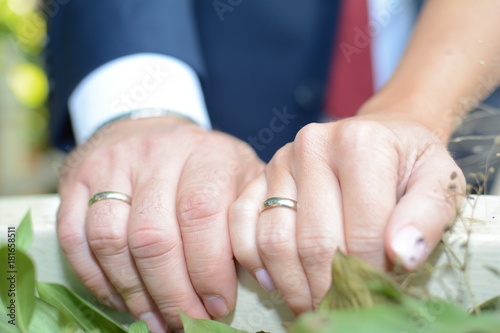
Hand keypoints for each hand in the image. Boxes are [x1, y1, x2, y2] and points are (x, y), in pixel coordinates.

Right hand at [57, 116, 263, 331]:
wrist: (152, 129)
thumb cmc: (205, 165)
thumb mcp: (241, 177)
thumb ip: (249, 219)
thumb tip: (259, 278)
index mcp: (206, 154)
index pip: (201, 216)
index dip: (208, 271)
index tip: (218, 307)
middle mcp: (157, 154)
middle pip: (154, 237)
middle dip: (171, 294)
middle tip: (185, 323)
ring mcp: (112, 164)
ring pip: (111, 241)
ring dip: (133, 293)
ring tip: (154, 320)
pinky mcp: (78, 179)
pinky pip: (75, 237)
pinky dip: (94, 278)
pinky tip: (120, 298)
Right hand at [229, 114, 464, 314]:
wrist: (378, 135)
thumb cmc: (407, 163)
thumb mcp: (438, 181)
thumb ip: (427, 216)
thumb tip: (402, 255)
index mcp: (360, 143)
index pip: (363, 233)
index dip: (371, 276)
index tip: (378, 294)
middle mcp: (312, 145)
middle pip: (314, 242)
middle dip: (329, 289)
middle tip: (342, 309)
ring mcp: (280, 160)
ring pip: (274, 239)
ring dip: (292, 284)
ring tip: (312, 303)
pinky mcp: (259, 175)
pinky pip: (240, 224)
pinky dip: (253, 260)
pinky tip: (274, 280)